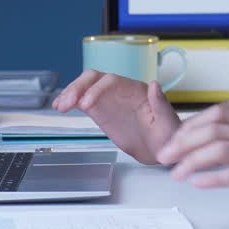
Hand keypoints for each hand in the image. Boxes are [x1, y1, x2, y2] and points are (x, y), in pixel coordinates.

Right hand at [53, 70, 179, 163]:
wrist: (161, 149)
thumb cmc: (168, 135)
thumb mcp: (168, 123)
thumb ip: (161, 104)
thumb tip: (154, 85)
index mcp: (136, 90)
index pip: (111, 81)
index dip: (97, 89)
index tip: (86, 105)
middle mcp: (120, 90)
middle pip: (94, 79)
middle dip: (78, 87)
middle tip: (66, 104)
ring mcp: (109, 100)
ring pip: (85, 87)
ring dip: (70, 93)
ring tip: (60, 106)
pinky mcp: (101, 111)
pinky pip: (82, 100)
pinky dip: (70, 102)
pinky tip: (61, 107)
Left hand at [156, 105, 228, 224]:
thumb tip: (213, 148)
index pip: (218, 115)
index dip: (191, 126)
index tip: (173, 141)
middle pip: (214, 128)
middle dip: (183, 142)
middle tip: (165, 157)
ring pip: (220, 149)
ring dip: (192, 160)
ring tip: (177, 174)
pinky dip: (212, 178)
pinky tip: (198, 183)